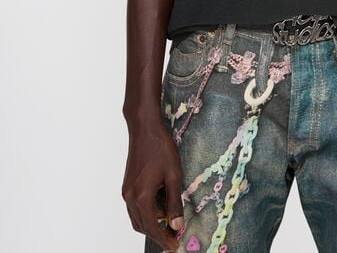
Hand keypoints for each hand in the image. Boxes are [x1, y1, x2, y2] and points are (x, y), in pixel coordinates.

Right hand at [122, 121, 184, 250]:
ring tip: (170, 223)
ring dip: (151, 224)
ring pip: (137, 218)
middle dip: (157, 234)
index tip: (175, 245)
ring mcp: (126, 190)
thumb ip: (175, 202)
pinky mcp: (127, 185)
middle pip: (142, 226)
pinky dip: (147, 212)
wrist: (144, 127)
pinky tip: (160, 207)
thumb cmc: (161, 147)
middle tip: (174, 237)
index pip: (152, 227)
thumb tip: (177, 225)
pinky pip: (135, 207)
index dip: (164, 239)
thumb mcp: (174, 175)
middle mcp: (129, 196)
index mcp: (141, 196)